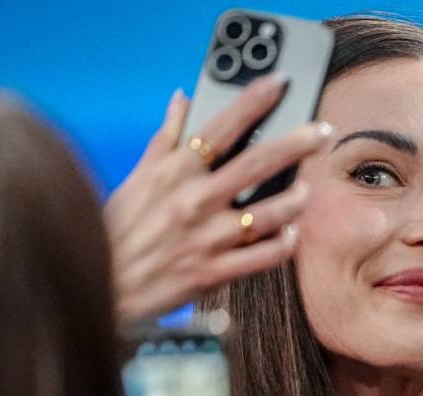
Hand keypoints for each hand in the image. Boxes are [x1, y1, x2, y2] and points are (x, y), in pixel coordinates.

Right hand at [104, 74, 331, 324]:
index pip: (219, 127)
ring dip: (295, 199)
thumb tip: (182, 99)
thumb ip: (165, 139)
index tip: (278, 83)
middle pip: (256, 164)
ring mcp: (206, 238)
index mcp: (174, 173)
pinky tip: (292, 233)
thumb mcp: (136, 179)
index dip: (252, 102)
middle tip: (322, 132)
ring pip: (269, 213)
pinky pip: (262, 256)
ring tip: (306, 190)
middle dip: (296, 144)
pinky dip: (283, 244)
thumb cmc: (117, 231)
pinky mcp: (213, 272)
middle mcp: (193, 201)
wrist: (101, 285)